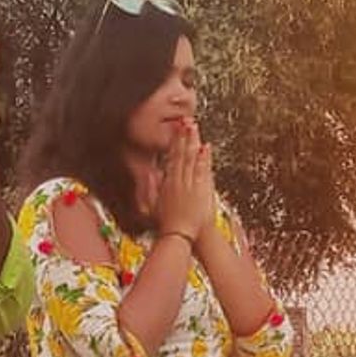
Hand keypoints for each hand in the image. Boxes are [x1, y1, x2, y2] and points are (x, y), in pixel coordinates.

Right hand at [156, 121, 214, 241]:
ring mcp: (189, 184)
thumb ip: (150, 188)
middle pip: (181, 154)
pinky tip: (205, 147)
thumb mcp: (152, 205)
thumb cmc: (166, 224)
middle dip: (183, 136)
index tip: (177, 130)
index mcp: (167, 183)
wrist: (178, 236)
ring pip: (190, 158)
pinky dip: (203, 158)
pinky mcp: (199, 190)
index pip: (171, 157)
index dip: (175, 142)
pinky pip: (201, 170)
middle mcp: (177, 180)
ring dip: (192, 141)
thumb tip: (150, 175)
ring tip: (194, 127)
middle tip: (186, 121)